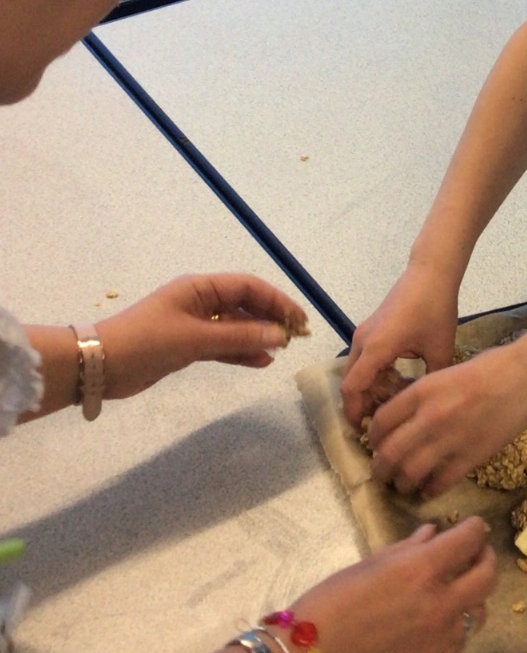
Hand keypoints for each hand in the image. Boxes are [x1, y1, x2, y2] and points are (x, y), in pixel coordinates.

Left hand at [97, 275, 308, 400]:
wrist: (100, 366)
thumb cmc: (147, 342)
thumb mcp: (196, 339)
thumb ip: (239, 336)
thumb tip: (280, 335)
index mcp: (200, 288)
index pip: (249, 287)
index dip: (277, 300)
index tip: (299, 321)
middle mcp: (200, 301)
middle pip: (245, 304)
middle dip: (271, 318)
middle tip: (296, 338)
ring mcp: (194, 324)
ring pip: (236, 326)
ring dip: (258, 336)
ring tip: (281, 351)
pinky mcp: (187, 345)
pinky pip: (223, 344)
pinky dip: (241, 351)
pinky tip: (261, 361)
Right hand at [284, 518, 496, 652]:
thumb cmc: (329, 604)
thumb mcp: (367, 566)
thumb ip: (407, 550)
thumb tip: (433, 534)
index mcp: (420, 571)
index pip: (468, 541)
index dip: (474, 529)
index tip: (472, 527)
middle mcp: (439, 604)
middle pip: (487, 577)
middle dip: (486, 559)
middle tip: (476, 554)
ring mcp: (439, 640)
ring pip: (479, 613)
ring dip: (474, 596)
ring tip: (458, 590)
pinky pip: (459, 641)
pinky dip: (457, 626)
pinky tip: (440, 620)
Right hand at [341, 265, 459, 428]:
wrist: (431, 272)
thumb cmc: (435, 308)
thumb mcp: (440, 349)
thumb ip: (432, 379)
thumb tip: (431, 405)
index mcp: (375, 349)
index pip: (352, 389)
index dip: (355, 413)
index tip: (365, 432)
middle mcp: (362, 341)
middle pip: (352, 382)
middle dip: (362, 404)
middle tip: (381, 424)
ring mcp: (365, 333)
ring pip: (358, 370)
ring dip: (369, 388)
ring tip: (392, 404)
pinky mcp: (371, 328)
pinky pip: (365, 358)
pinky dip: (374, 374)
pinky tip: (397, 382)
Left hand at [367, 344, 526, 497]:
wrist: (525, 375)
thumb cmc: (489, 367)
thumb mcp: (445, 374)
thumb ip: (422, 396)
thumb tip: (403, 419)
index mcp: (421, 391)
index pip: (381, 422)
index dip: (373, 439)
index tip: (375, 446)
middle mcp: (429, 416)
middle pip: (390, 452)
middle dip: (380, 469)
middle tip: (382, 475)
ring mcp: (450, 439)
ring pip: (410, 472)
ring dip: (402, 484)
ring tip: (402, 486)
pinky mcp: (472, 456)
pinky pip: (441, 482)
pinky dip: (430, 490)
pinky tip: (429, 490)